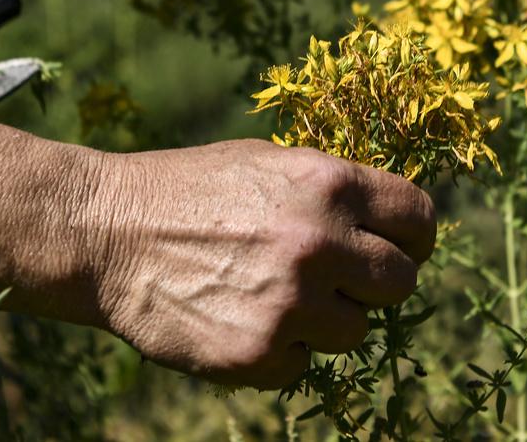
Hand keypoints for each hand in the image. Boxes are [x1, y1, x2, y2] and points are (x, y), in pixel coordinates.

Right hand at [89, 139, 435, 388]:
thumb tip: (388, 223)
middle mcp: (319, 242)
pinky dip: (279, 351)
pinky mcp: (259, 352)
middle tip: (336, 277)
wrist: (107, 232)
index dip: (413, 236)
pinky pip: (303, 364)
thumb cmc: (191, 190)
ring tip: (273, 294)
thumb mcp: (269, 163)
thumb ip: (333, 192)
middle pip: (401, 281)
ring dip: (325, 319)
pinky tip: (241, 318)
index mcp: (329, 184)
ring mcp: (291, 302)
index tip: (399, 246)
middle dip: (373, 282)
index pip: (419, 218)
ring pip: (356, 330)